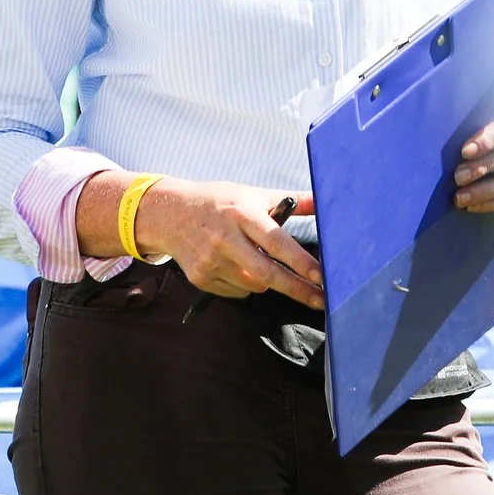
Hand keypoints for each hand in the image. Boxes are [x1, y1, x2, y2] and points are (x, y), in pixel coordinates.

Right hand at [134, 179, 324, 308]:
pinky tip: (235, 264)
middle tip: (322, 300)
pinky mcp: (201, 278)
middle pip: (266, 273)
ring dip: (266, 279)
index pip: (276, 242)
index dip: (300, 261)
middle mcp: (225, 239)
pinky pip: (238, 292)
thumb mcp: (252, 194)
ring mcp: (210, 261)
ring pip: (254, 285)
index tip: (322, 276)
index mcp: (241, 214)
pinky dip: (246, 283)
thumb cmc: (218, 202)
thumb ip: (291, 201)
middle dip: (297, 289)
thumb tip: (324, 199)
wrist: (169, 214)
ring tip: (255, 258)